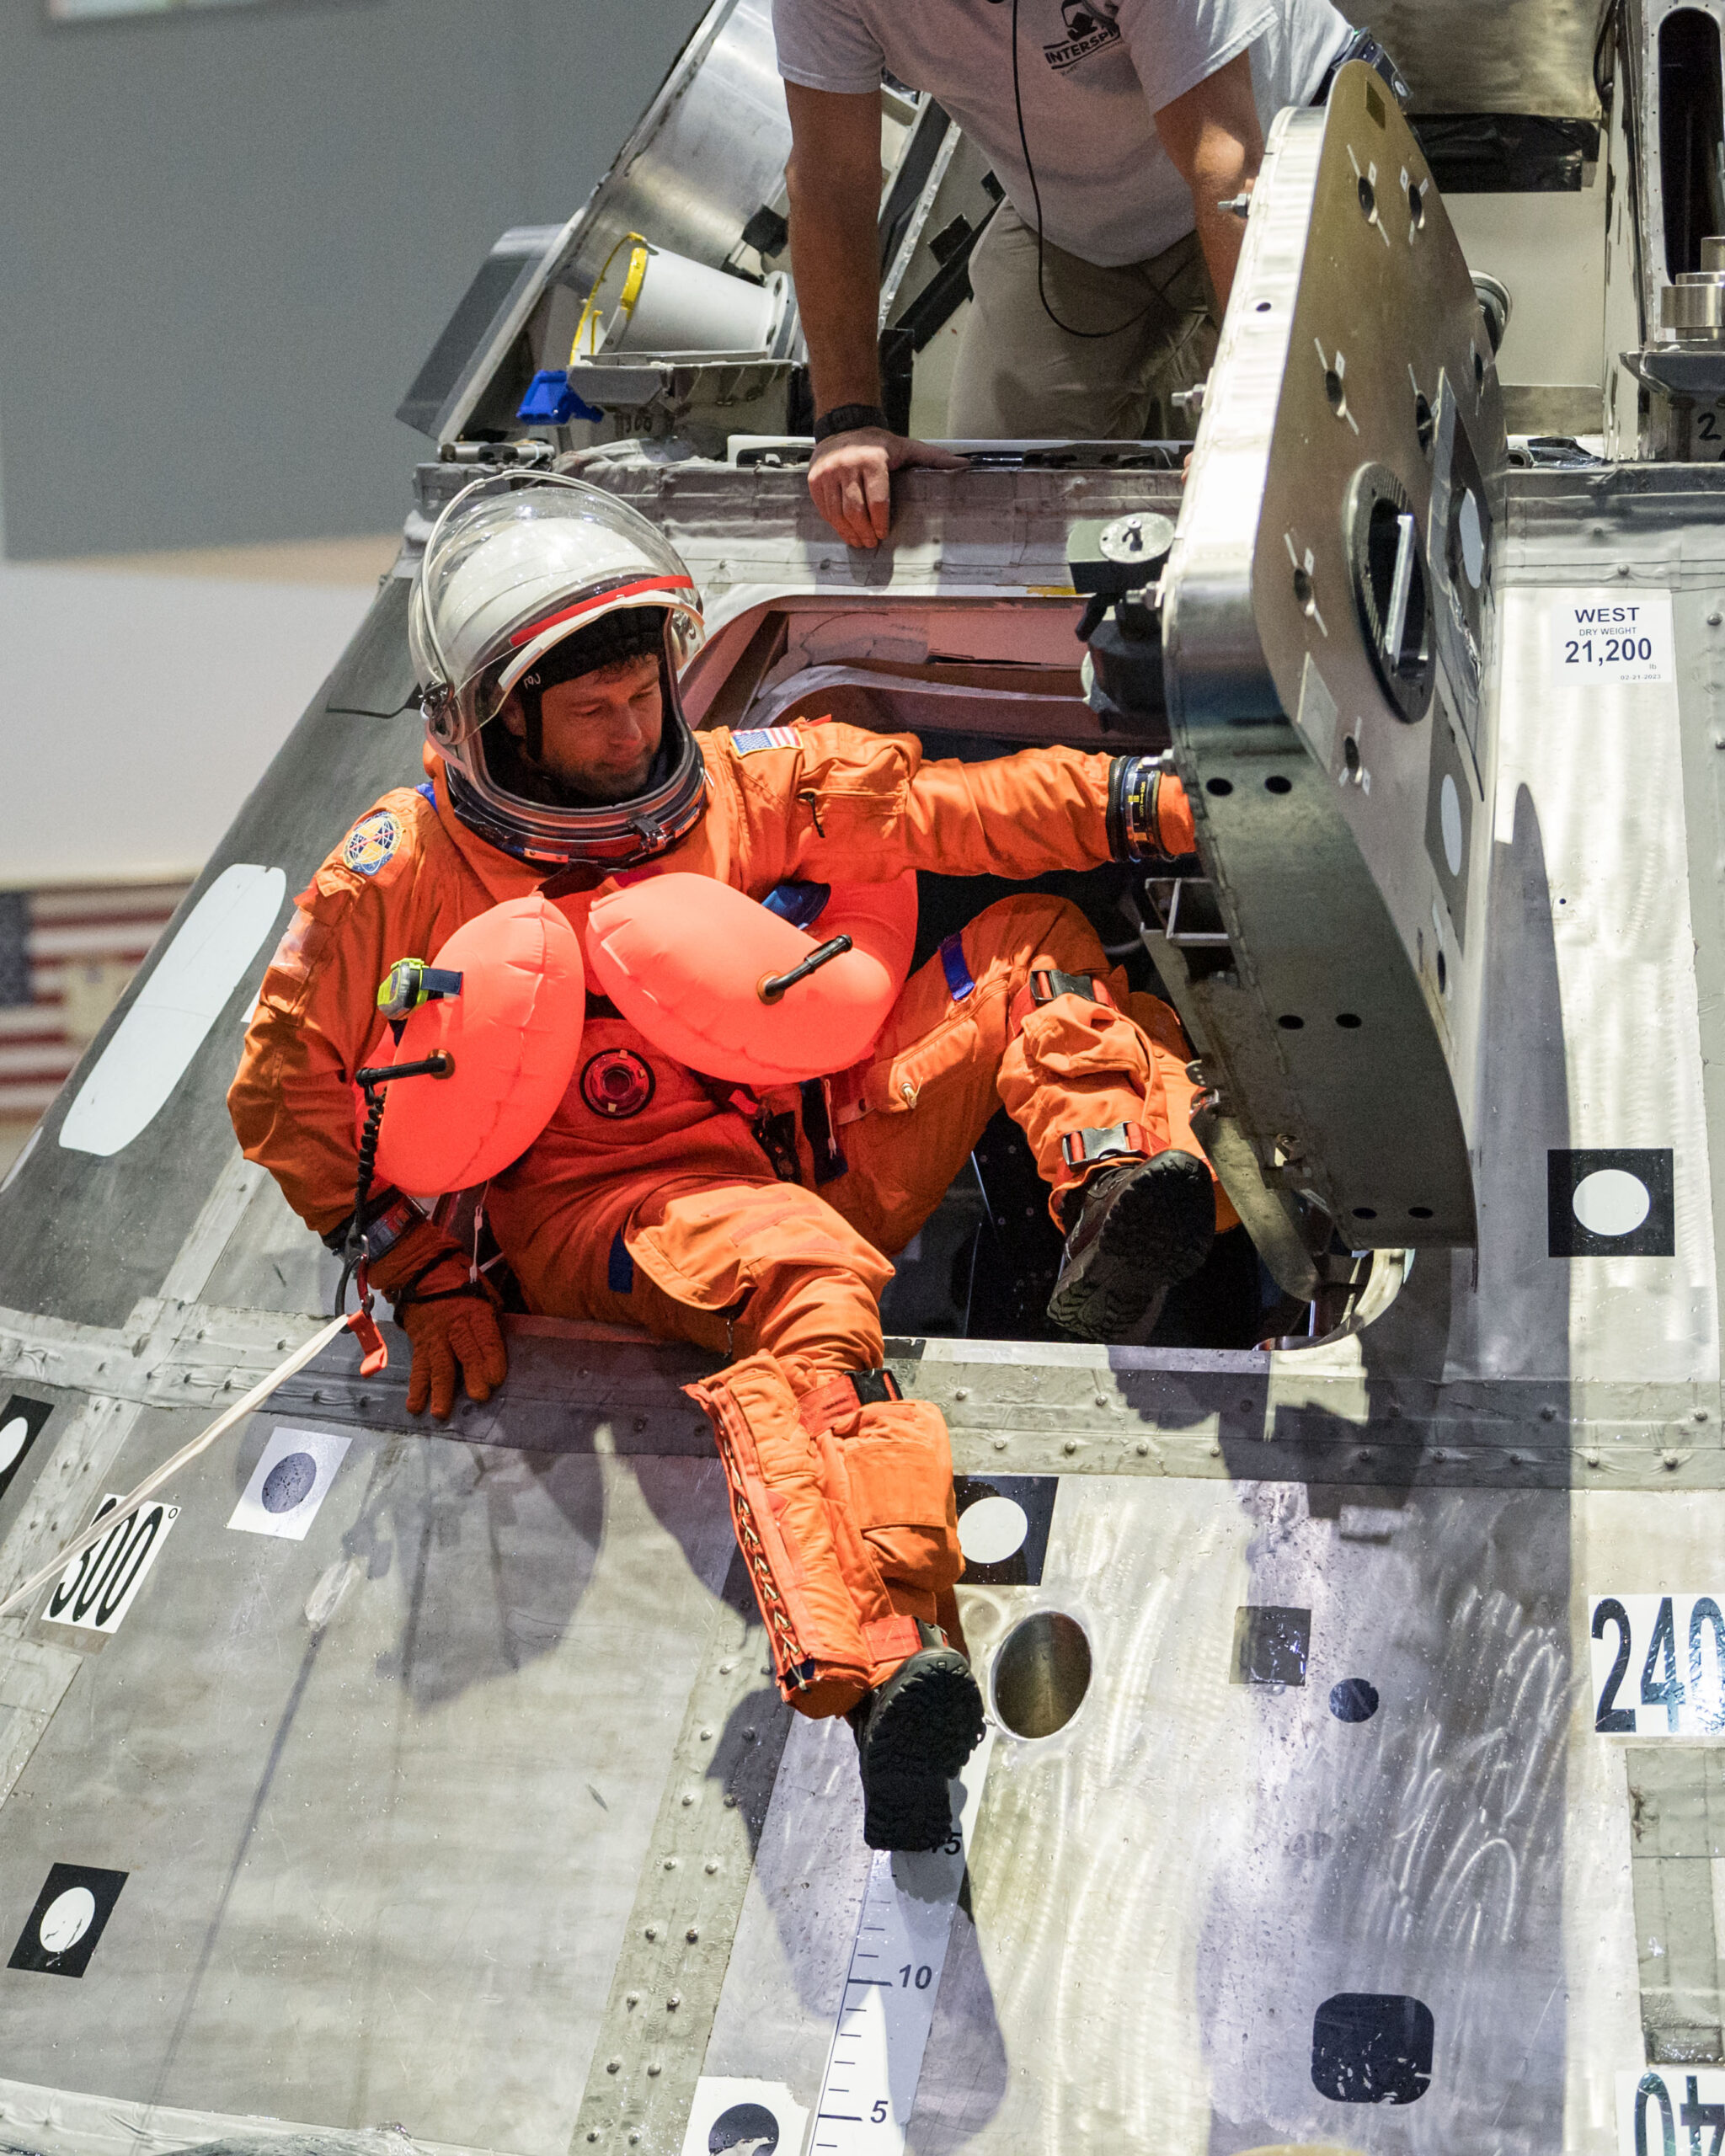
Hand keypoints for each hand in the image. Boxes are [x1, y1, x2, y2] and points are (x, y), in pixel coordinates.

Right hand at [397, 1259, 507, 1420]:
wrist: (422, 1271)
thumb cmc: (460, 1283)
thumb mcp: (484, 1291)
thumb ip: (492, 1316)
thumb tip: (501, 1340)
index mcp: (475, 1312)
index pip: (485, 1337)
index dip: (491, 1357)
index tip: (495, 1378)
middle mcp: (454, 1327)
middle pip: (464, 1352)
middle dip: (471, 1374)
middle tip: (478, 1396)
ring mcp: (435, 1338)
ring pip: (438, 1365)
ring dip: (439, 1391)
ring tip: (441, 1413)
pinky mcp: (420, 1346)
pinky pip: (418, 1368)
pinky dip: (416, 1388)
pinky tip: (414, 1406)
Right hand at [807, 428, 967, 550]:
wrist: (843, 426)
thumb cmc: (877, 443)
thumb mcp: (906, 447)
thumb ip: (934, 458)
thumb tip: (963, 465)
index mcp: (872, 460)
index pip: (877, 500)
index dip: (881, 521)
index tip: (883, 534)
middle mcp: (848, 465)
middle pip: (856, 510)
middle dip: (865, 532)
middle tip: (871, 543)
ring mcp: (829, 473)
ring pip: (838, 513)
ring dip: (849, 532)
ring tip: (858, 541)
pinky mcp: (815, 480)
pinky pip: (824, 509)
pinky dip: (834, 523)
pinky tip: (845, 530)